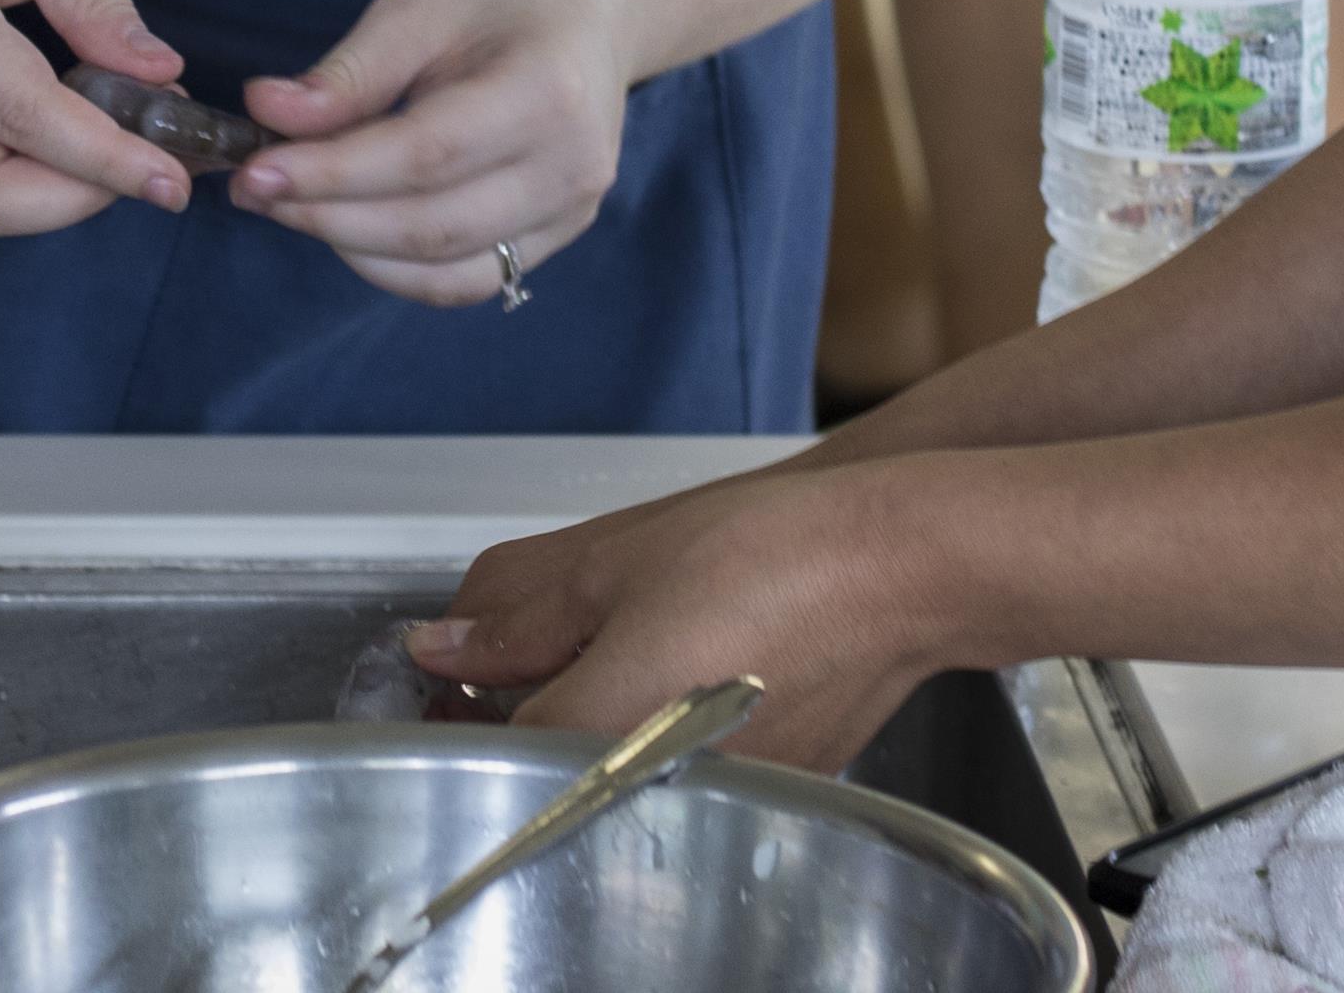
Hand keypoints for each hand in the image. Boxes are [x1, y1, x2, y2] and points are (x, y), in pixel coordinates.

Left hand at [232, 0, 633, 307]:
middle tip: (252, 189)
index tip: (255, 169)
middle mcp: (572, 167)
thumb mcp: (420, 4)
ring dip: (352, 248)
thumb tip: (267, 116)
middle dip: (327, 216)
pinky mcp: (557, 236)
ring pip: (446, 269)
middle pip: (431, 225)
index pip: (424, 156)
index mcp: (546, 92)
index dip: (333, 173)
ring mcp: (572, 211)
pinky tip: (344, 228)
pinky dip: (396, 269)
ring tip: (287, 204)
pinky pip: (467, 279)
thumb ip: (348, 73)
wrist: (592, 2)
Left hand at [409, 453, 927, 769]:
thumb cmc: (772, 553)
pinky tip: (699, 663)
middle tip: (552, 641)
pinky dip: (673, 723)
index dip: (471, 699)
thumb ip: (517, 621)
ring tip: (643, 638)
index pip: (497, 744)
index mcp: (607, 729)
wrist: (899, 567)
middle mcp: (664, 781)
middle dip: (535, 708)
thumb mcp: (613, 565)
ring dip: (607, 716)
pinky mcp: (776, 785)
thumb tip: (443, 648)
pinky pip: (693, 767)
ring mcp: (727, 789)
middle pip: (559, 765)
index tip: (468, 666)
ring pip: (626, 768)